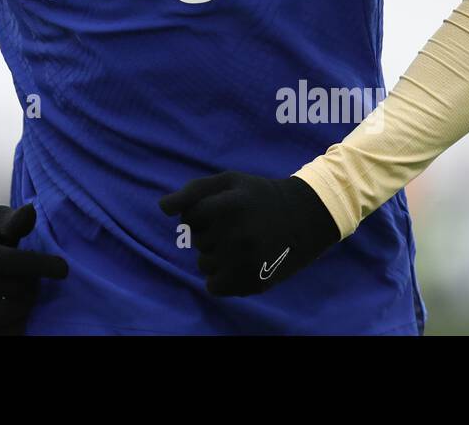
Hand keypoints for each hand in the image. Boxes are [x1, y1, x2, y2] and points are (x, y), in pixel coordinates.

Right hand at [0, 203, 68, 334]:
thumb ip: (15, 220)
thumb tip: (31, 211)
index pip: (11, 262)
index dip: (42, 265)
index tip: (64, 269)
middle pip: (15, 289)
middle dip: (34, 281)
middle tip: (34, 273)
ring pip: (12, 313)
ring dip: (28, 301)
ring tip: (26, 287)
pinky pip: (3, 332)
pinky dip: (18, 322)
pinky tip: (23, 307)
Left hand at [158, 172, 339, 295]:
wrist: (305, 217)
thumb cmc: (258, 196)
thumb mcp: (228, 181)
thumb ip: (193, 191)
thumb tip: (163, 208)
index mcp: (230, 206)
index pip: (188, 216)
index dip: (201, 212)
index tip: (221, 209)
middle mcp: (238, 235)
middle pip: (197, 240)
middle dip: (210, 232)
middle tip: (236, 225)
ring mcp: (247, 261)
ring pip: (203, 264)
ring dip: (214, 255)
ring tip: (239, 243)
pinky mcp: (254, 282)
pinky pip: (214, 286)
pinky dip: (220, 278)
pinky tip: (237, 263)